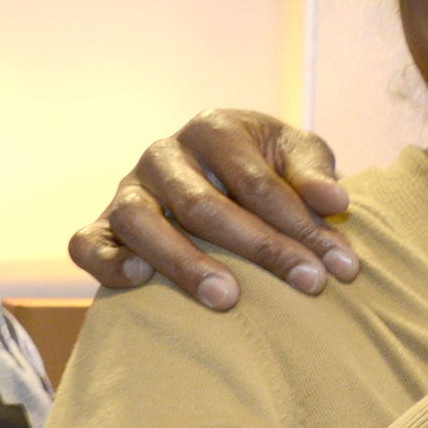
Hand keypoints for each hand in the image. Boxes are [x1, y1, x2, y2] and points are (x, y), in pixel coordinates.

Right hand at [71, 109, 356, 310]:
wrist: (217, 183)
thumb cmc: (264, 170)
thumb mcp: (295, 158)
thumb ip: (314, 174)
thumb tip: (335, 201)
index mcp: (212, 128)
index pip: (256, 180)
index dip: (301, 225)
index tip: (340, 267)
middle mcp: (163, 154)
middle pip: (204, 204)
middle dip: (260, 248)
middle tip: (306, 284)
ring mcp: (128, 190)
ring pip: (142, 222)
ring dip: (185, 263)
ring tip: (228, 299)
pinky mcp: (102, 225)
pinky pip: (87, 243)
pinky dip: (108, 262)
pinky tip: (140, 282)